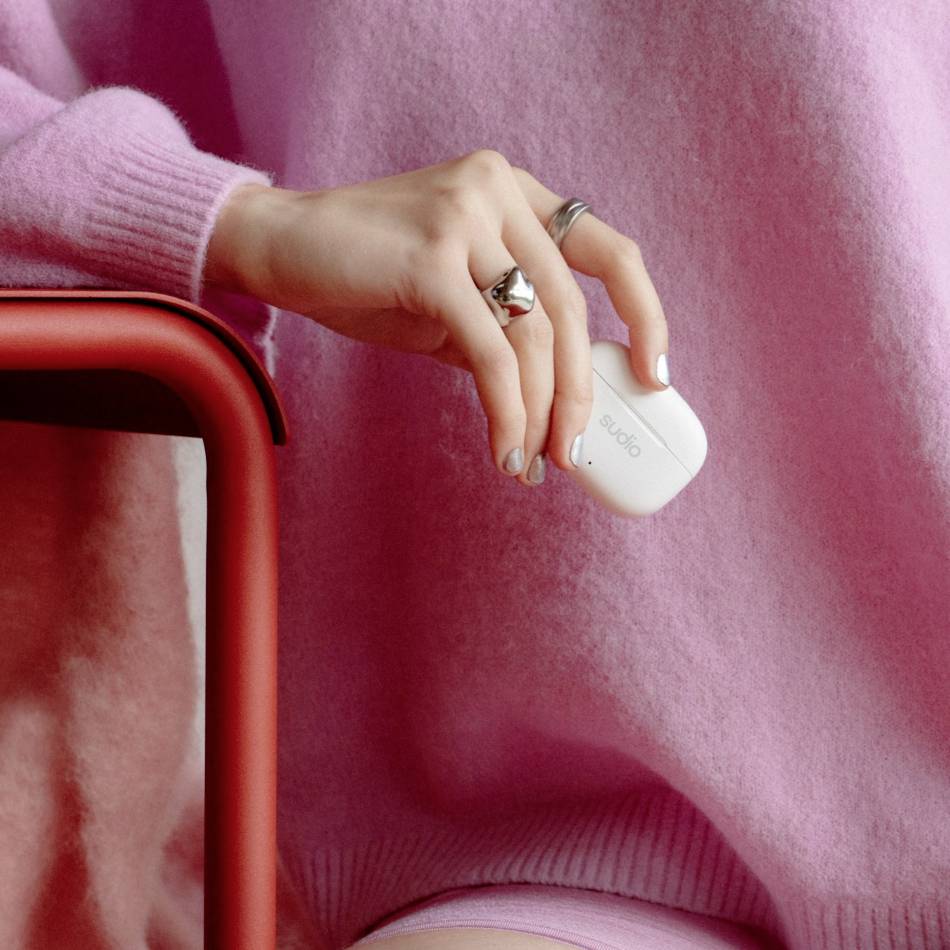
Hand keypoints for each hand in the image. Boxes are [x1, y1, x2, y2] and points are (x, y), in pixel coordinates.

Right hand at [204, 149, 670, 486]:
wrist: (282, 249)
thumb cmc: (369, 276)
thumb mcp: (454, 301)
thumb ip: (505, 330)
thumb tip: (560, 401)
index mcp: (515, 194)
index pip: (608, 250)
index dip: (645, 313)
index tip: (654, 374)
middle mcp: (497, 191)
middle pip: (570, 307)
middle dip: (580, 392)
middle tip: (575, 451)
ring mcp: (465, 216)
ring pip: (533, 334)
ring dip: (540, 411)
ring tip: (531, 461)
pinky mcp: (431, 256)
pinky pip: (490, 351)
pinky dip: (505, 410)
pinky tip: (504, 448)